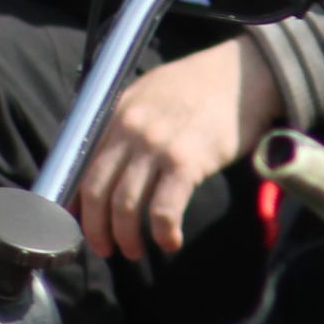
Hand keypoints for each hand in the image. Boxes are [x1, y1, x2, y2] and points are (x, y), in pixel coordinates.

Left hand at [73, 39, 282, 260]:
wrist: (245, 73)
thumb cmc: (200, 86)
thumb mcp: (149, 93)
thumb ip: (126, 124)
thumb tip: (107, 163)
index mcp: (118, 113)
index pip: (84, 165)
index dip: (79, 202)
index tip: (81, 223)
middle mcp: (131, 130)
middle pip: (98, 190)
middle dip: (97, 228)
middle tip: (106, 248)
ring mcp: (157, 146)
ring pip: (126, 205)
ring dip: (127, 237)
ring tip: (135, 250)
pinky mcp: (187, 162)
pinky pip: (163, 209)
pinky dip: (163, 232)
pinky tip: (170, 241)